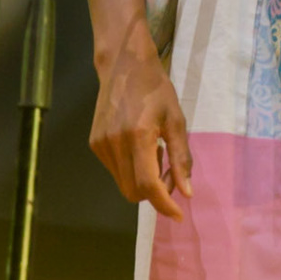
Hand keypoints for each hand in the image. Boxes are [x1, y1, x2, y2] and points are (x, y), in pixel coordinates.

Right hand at [89, 25, 192, 220]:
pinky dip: (130, 169)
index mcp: (138, 136)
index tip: (178, 214)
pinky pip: (115, 171)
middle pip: (134, 191)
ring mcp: (101, 145)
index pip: (149, 186)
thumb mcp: (176, 120)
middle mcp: (115, 144)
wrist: (123, 66)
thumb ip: (181, 158)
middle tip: (169, 171)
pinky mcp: (94, 143)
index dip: (164, 204)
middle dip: (155, 192)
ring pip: (123, 184)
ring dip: (142, 181)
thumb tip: (186, 192)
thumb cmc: (156, 90)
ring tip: (154, 152)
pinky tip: (139, 146)